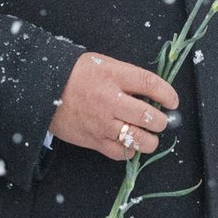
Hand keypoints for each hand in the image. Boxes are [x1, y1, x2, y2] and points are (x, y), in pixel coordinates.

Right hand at [49, 52, 178, 160]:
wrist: (44, 91)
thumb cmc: (77, 74)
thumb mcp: (104, 64)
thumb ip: (128, 77)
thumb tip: (153, 92)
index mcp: (114, 76)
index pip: (150, 84)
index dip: (167, 94)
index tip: (172, 101)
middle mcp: (110, 100)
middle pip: (149, 116)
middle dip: (161, 121)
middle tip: (160, 120)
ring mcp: (102, 123)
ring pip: (138, 139)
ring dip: (151, 139)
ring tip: (150, 135)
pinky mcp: (94, 140)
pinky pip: (121, 153)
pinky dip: (131, 150)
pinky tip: (130, 144)